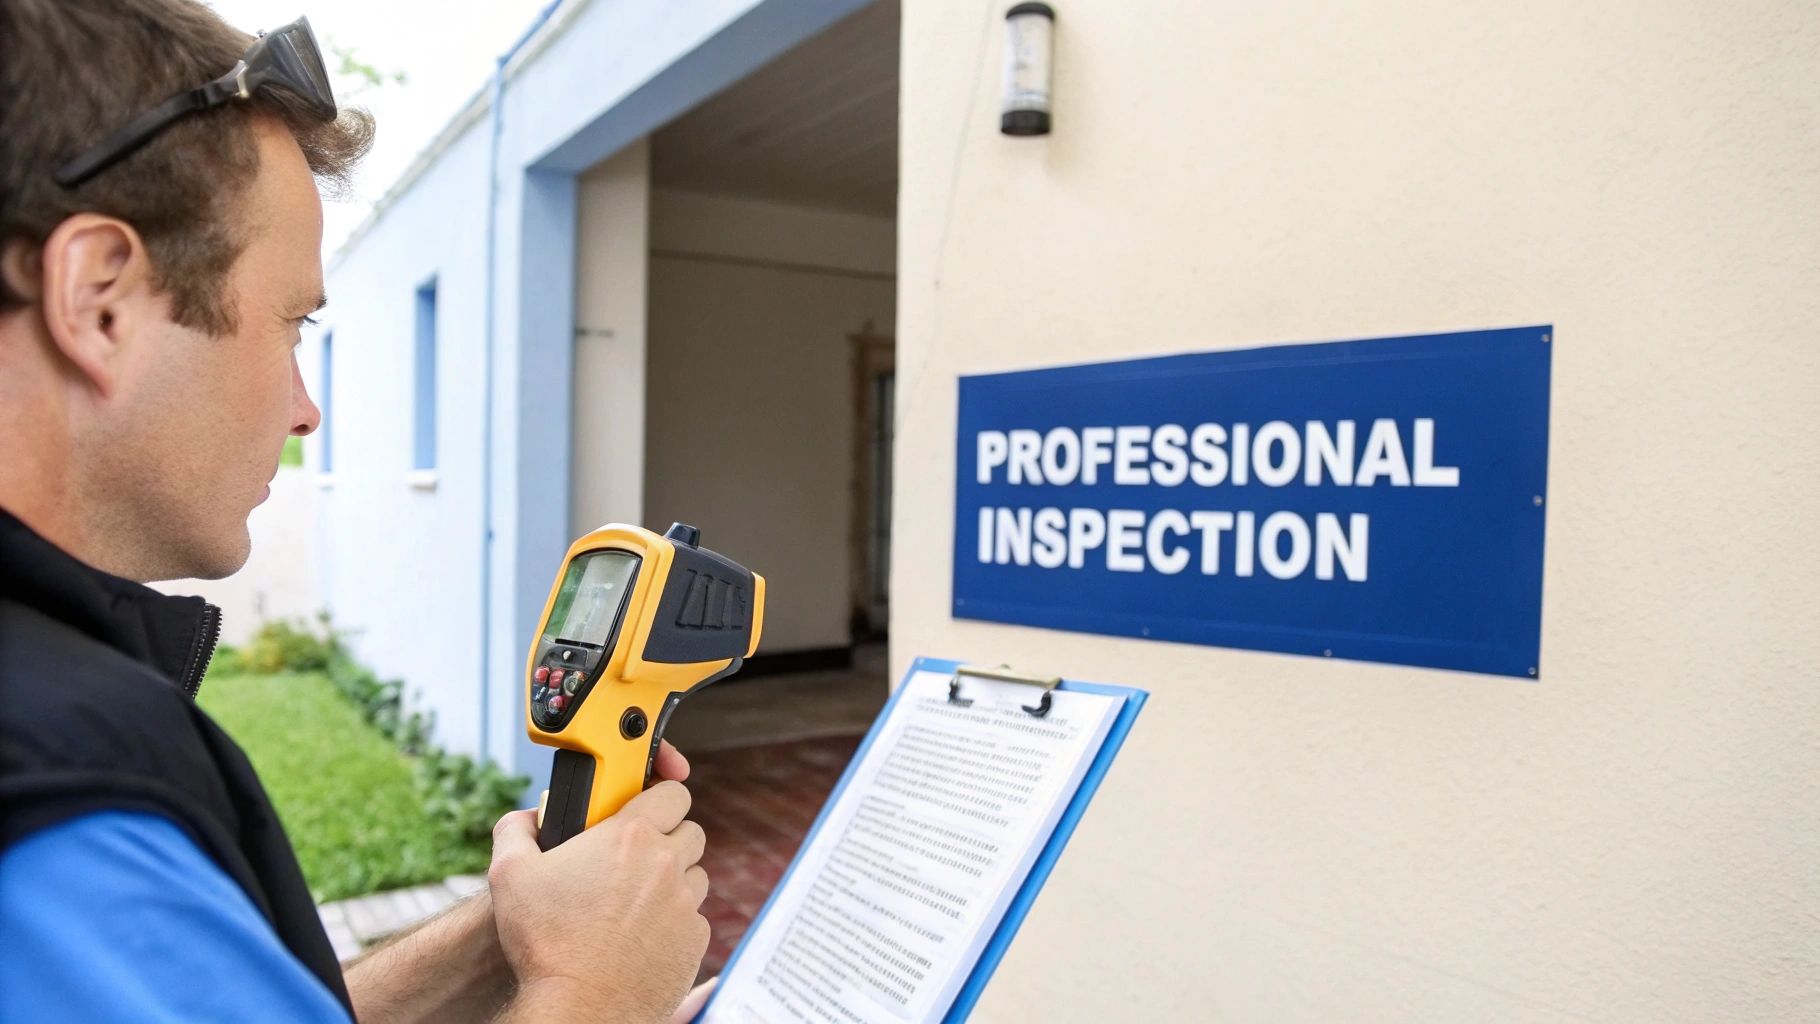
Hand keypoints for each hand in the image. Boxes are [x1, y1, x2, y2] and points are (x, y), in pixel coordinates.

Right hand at [491, 744, 708, 1021]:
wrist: (577, 1009)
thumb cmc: (545, 942)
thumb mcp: (509, 875)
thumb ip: (516, 829)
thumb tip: (526, 817)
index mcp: (629, 836)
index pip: (673, 792)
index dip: (660, 795)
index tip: (645, 807)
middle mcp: (666, 864)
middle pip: (690, 831)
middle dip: (667, 838)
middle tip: (635, 857)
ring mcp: (685, 904)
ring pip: (695, 874)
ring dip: (673, 880)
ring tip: (635, 900)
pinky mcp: (694, 940)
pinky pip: (694, 918)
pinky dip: (674, 921)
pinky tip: (642, 934)